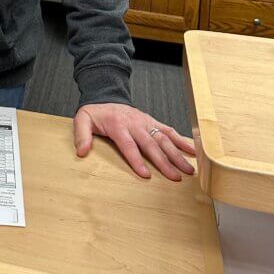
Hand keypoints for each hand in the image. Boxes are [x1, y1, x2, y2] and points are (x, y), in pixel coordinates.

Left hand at [74, 103, 195, 180]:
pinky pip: (169, 130)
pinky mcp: (152, 122)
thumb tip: (81, 152)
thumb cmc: (95, 113)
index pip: (128, 145)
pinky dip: (181, 140)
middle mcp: (135, 123)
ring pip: (163, 139)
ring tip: (189, 170)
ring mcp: (146, 122)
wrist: (106, 95)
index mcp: (118, 125)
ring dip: (177, 154)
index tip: (146, 175)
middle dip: (164, 162)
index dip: (137, 160)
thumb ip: (81, 135)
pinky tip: (193, 152)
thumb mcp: (82, 120)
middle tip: (175, 177)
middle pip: (150, 144)